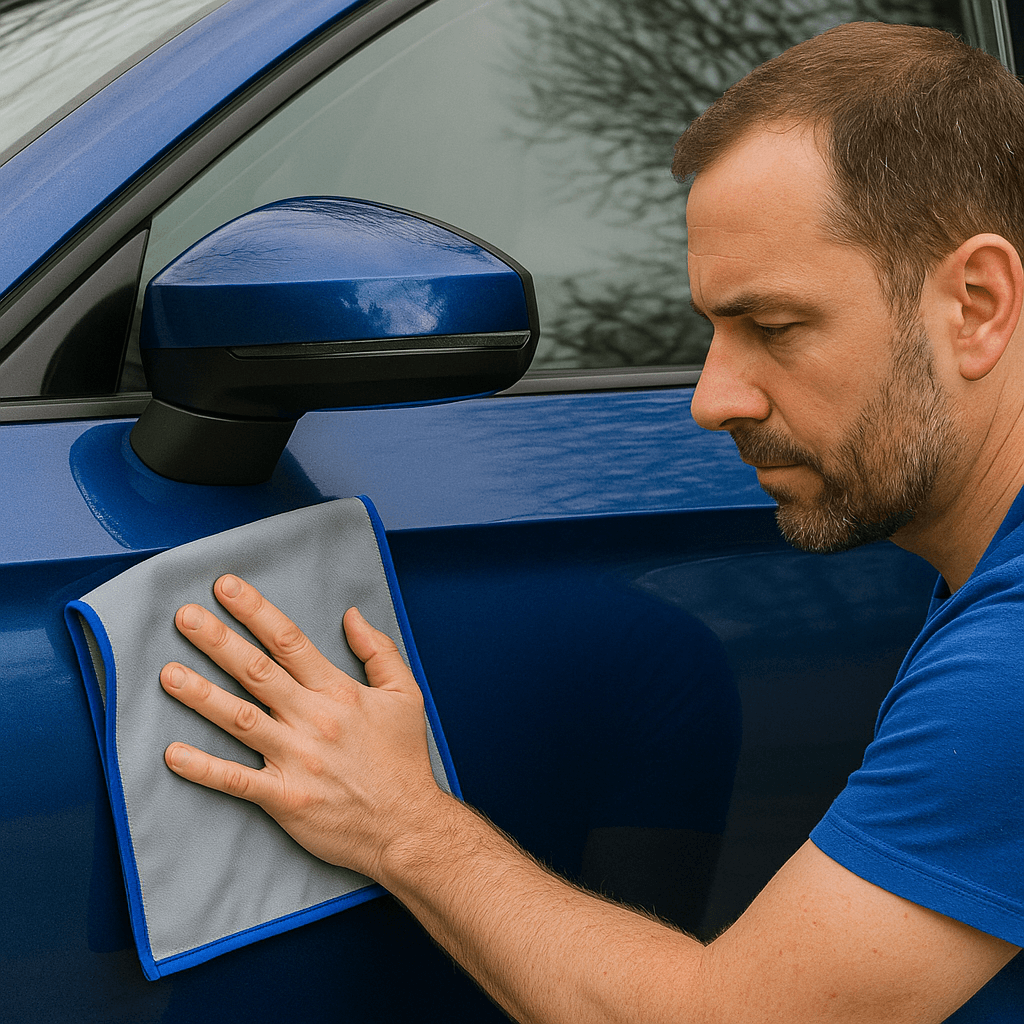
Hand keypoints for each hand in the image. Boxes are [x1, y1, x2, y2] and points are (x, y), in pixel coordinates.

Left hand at [160, 573, 449, 878]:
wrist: (408, 826)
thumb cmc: (404, 761)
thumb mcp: (406, 696)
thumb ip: (379, 652)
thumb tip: (352, 615)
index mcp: (339, 692)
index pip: (290, 642)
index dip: (256, 611)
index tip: (226, 588)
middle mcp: (314, 720)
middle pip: (257, 671)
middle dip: (218, 640)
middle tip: (184, 616)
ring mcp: (297, 759)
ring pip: (240, 719)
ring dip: (201, 695)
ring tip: (168, 673)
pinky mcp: (286, 798)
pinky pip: (238, 780)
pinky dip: (204, 768)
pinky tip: (173, 753)